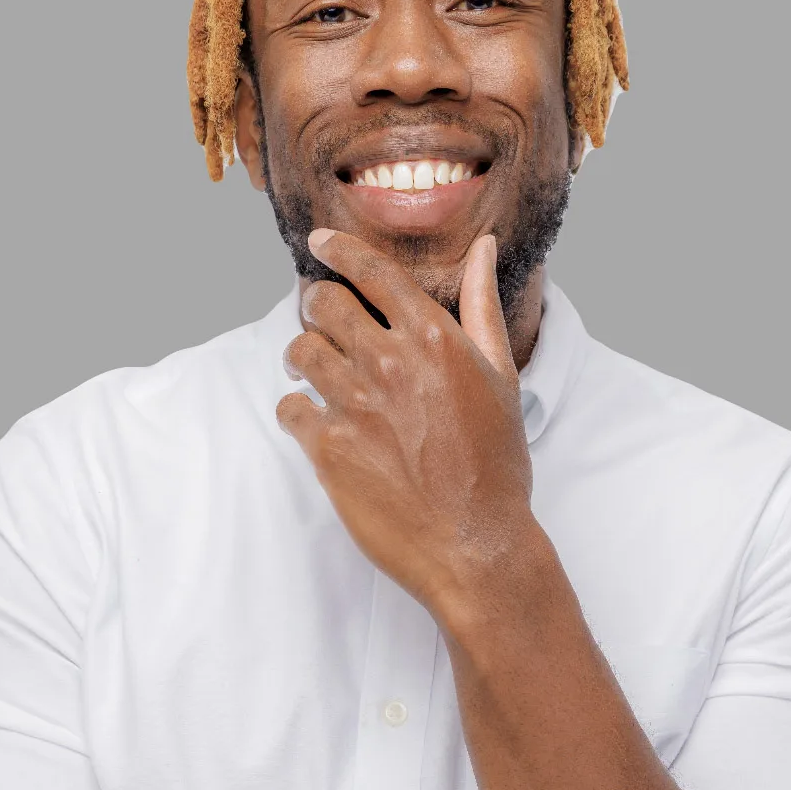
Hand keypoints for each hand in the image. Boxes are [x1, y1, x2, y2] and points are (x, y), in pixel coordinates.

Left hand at [277, 229, 536, 617]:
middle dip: (318, 309)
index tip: (319, 244)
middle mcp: (391, 363)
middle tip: (324, 328)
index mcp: (435, 338)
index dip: (338, 250)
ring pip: (300, 351)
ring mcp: (356, 405)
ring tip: (317, 377)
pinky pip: (289, 409)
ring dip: (304, 359)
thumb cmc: (495, 466)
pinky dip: (298, 413)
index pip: (372, 271)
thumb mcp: (501, 378)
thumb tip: (484, 249)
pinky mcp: (329, 449)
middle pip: (324, 303)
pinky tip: (318, 426)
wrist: (476, 545)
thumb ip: (482, 308)